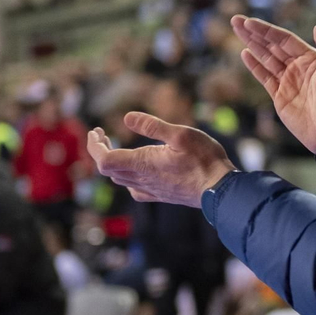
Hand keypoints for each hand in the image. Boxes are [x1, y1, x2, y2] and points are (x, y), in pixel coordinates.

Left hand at [87, 113, 235, 207]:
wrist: (221, 190)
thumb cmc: (204, 159)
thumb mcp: (180, 134)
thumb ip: (152, 126)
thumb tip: (126, 118)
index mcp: (143, 164)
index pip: (104, 160)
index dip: (95, 146)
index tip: (96, 131)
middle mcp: (143, 180)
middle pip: (108, 169)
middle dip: (101, 150)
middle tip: (104, 134)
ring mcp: (151, 190)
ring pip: (120, 179)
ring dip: (112, 162)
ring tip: (116, 147)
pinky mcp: (161, 195)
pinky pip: (134, 189)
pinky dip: (127, 177)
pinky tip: (136, 170)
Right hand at [232, 17, 315, 163]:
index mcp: (312, 59)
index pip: (285, 40)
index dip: (267, 31)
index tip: (250, 22)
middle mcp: (298, 67)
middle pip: (272, 46)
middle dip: (254, 33)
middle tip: (236, 20)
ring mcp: (288, 81)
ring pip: (265, 58)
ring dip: (251, 44)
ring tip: (236, 30)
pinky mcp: (280, 96)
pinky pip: (264, 77)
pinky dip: (254, 66)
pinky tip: (244, 53)